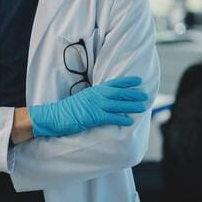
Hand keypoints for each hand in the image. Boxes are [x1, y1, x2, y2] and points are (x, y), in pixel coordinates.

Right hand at [28, 76, 147, 137]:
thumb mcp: (84, 98)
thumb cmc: (69, 108)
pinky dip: (121, 119)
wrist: (56, 115)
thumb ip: (96, 97)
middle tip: (145, 95)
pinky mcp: (94, 116)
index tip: (138, 80)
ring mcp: (96, 105)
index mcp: (95, 90)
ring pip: (118, 104)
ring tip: (142, 107)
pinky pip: (111, 117)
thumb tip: (107, 99)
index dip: (127, 82)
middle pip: (119, 93)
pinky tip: (129, 121)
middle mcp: (97, 95)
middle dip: (133, 93)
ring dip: (131, 106)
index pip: (114, 83)